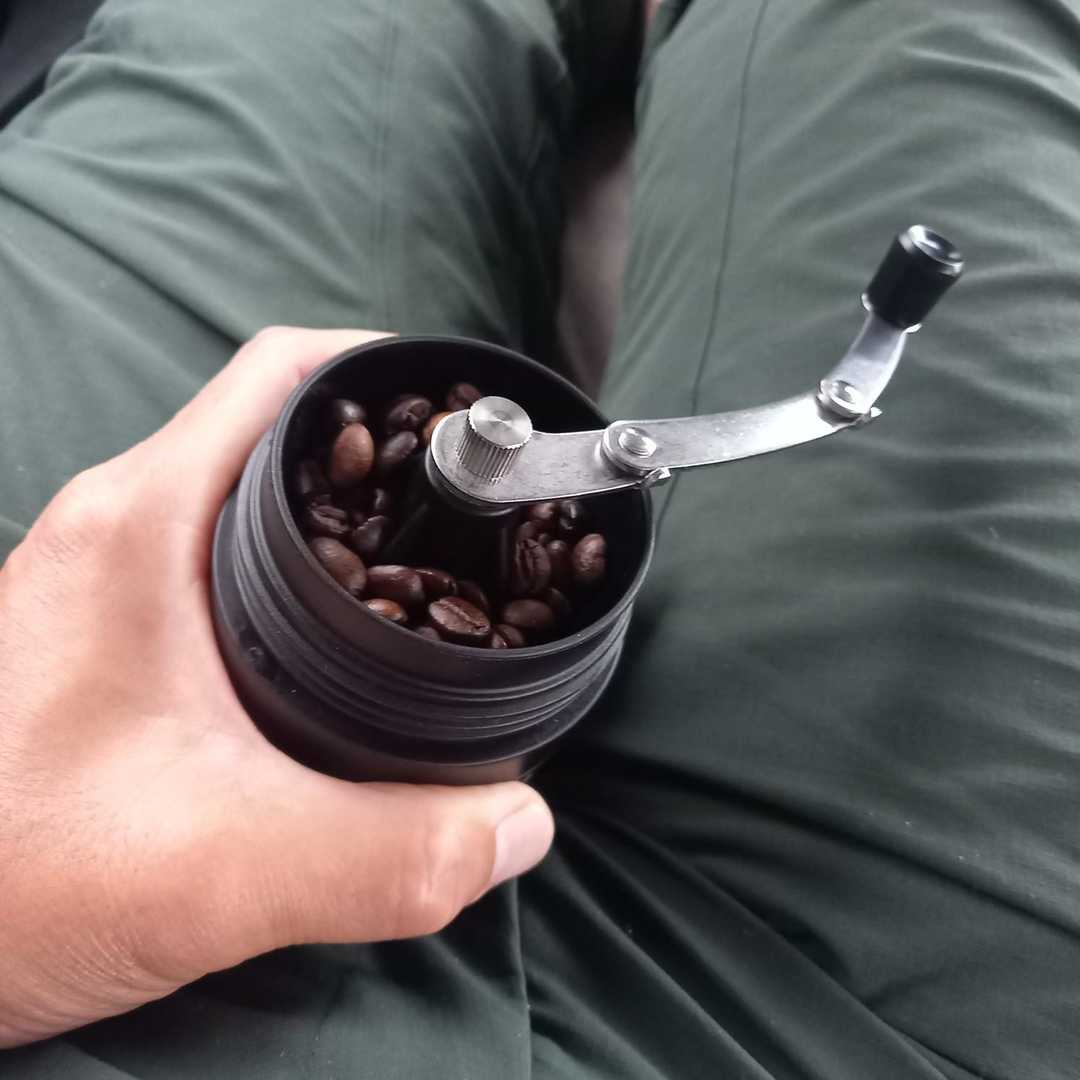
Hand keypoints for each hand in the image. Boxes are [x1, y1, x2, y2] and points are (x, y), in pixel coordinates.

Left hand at [0, 327, 553, 1046]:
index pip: (283, 375)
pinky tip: (346, 648)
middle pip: (276, 427)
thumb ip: (388, 853)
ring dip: (342, 516)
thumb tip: (519, 825)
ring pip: (249, 497)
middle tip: (475, 501)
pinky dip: (300, 578)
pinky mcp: (107, 634)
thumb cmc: (3, 880)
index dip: (391, 369)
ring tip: (435, 566)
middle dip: (385, 447)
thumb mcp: (219, 869)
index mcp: (142, 524)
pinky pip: (224, 562)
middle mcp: (119, 528)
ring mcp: (106, 579)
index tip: (471, 415)